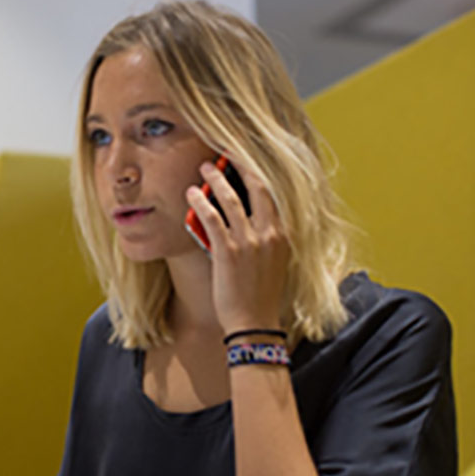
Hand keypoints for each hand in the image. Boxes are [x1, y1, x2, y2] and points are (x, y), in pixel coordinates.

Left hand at [185, 157, 290, 333]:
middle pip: (256, 186)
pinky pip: (211, 218)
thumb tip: (246, 214)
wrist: (254, 323)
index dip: (257, 171)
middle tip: (225, 152)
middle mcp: (269, 233)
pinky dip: (200, 202)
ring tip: (203, 167)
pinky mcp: (228, 251)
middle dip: (239, 164)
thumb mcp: (272, 260)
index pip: (272, 192)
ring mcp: (249, 241)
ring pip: (230, 198)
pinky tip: (191, 193)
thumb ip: (265, 236)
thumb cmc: (260, 294)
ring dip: (215, 178)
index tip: (245, 157)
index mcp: (283, 233)